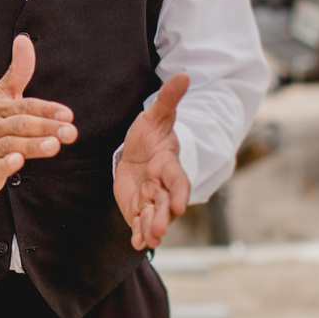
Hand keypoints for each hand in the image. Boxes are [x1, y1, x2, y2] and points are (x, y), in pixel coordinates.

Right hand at [0, 35, 76, 196]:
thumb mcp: (2, 95)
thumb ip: (19, 70)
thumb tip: (24, 40)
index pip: (26, 106)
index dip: (47, 109)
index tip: (67, 115)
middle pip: (22, 125)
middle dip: (47, 127)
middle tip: (69, 132)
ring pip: (12, 145)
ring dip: (33, 145)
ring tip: (53, 145)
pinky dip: (5, 165)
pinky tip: (17, 162)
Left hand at [113, 73, 190, 249]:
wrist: (137, 150)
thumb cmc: (149, 133)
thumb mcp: (155, 115)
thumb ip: (168, 99)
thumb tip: (183, 74)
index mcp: (169, 165)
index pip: (178, 180)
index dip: (179, 191)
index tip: (179, 203)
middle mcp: (163, 186)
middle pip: (167, 204)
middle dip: (164, 216)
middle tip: (159, 228)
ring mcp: (152, 199)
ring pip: (154, 216)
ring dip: (152, 228)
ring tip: (146, 239)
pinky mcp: (139, 208)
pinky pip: (140, 223)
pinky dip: (139, 233)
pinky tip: (135, 243)